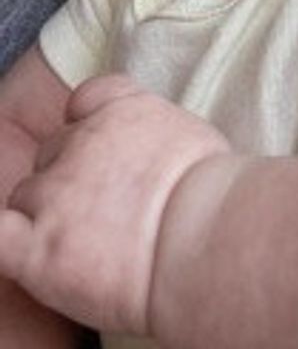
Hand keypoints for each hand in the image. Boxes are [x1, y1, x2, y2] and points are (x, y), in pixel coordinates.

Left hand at [0, 74, 229, 334]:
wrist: (207, 238)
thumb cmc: (219, 198)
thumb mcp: (197, 140)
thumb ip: (161, 138)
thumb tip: (162, 160)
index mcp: (125, 111)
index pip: (87, 98)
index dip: (88, 123)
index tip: (102, 147)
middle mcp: (83, 141)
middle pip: (54, 149)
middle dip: (70, 177)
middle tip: (102, 211)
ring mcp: (57, 191)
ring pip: (26, 194)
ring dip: (46, 216)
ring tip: (81, 245)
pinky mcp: (39, 247)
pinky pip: (0, 236)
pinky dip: (10, 243)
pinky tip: (37, 256)